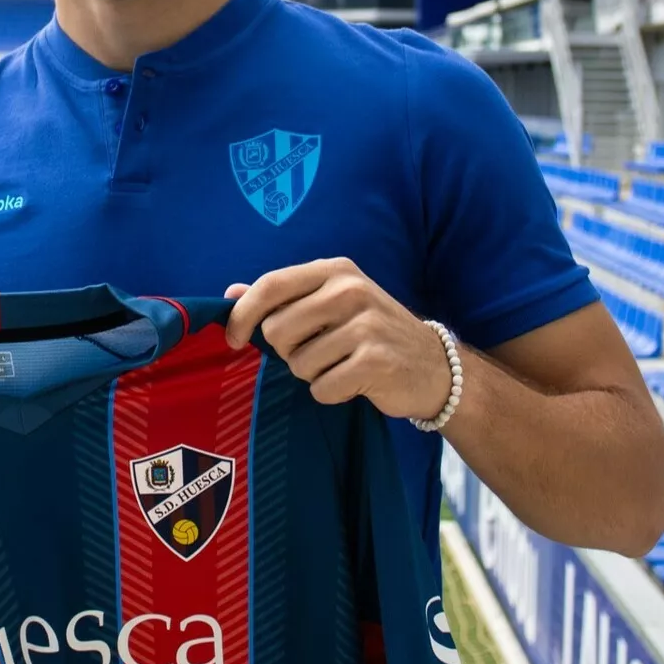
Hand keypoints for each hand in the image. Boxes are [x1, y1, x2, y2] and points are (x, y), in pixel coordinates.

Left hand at [223, 257, 453, 420]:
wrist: (433, 365)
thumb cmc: (371, 333)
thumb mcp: (330, 303)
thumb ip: (282, 298)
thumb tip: (230, 293)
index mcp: (335, 270)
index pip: (271, 285)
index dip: (242, 314)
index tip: (233, 339)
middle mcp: (350, 290)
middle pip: (277, 330)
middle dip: (288, 351)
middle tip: (317, 352)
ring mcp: (366, 325)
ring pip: (298, 363)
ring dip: (312, 375)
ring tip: (340, 366)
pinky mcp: (375, 360)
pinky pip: (322, 388)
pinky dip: (331, 393)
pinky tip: (354, 382)